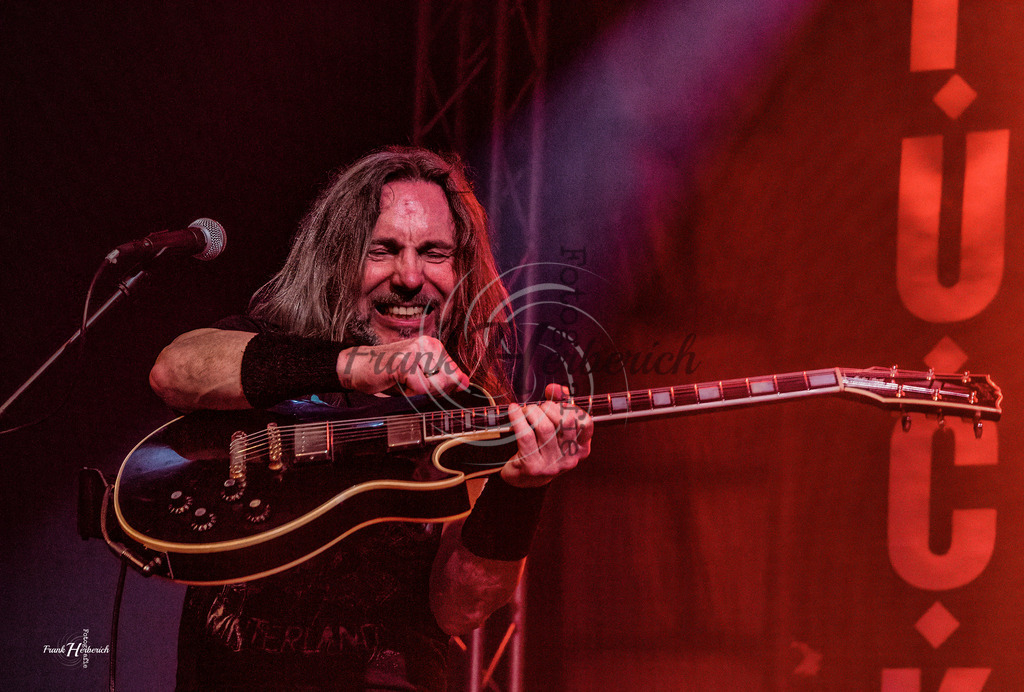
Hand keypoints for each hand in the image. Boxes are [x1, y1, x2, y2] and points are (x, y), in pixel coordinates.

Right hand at [336, 336, 469, 394]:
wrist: (355, 368)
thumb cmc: (387, 375)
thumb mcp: (419, 380)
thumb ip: (443, 382)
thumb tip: (466, 382)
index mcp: (435, 346)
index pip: (455, 376)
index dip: (439, 389)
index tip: (418, 382)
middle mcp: (430, 343)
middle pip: (448, 382)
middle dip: (431, 392)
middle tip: (407, 382)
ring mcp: (418, 350)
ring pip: (436, 386)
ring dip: (419, 393)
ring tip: (401, 381)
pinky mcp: (406, 360)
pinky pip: (421, 388)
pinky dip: (409, 393)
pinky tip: (395, 381)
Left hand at [502, 384, 592, 487]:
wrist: (523, 477)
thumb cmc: (541, 447)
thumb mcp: (555, 429)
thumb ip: (559, 405)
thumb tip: (555, 389)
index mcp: (581, 449)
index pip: (586, 423)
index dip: (573, 407)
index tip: (559, 403)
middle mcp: (569, 458)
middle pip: (566, 421)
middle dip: (549, 407)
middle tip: (538, 407)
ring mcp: (552, 464)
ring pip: (545, 427)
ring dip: (532, 411)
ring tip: (525, 410)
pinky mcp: (533, 466)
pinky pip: (526, 435)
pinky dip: (518, 418)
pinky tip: (513, 411)